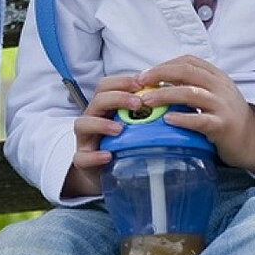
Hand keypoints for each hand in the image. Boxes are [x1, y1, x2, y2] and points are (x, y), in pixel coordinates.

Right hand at [63, 74, 142, 197]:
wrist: (109, 173)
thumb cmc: (123, 144)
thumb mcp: (134, 125)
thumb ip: (147, 113)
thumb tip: (173, 98)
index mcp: (105, 107)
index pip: (106, 86)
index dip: (121, 81)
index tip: (141, 83)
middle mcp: (92, 119)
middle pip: (97, 100)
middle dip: (117, 98)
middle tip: (138, 103)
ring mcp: (85, 140)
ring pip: (82, 124)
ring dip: (101, 124)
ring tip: (120, 129)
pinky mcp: (82, 160)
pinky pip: (82, 158)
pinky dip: (94, 156)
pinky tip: (108, 156)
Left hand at [136, 55, 254, 172]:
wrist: (252, 140)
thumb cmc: (225, 115)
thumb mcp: (211, 93)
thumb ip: (189, 85)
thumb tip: (156, 81)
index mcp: (216, 76)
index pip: (188, 61)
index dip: (164, 65)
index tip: (145, 74)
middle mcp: (220, 86)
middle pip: (186, 72)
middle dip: (159, 74)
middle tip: (139, 82)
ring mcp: (223, 105)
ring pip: (190, 93)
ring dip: (164, 95)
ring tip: (146, 101)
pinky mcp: (224, 126)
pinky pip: (200, 120)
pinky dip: (182, 118)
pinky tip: (167, 120)